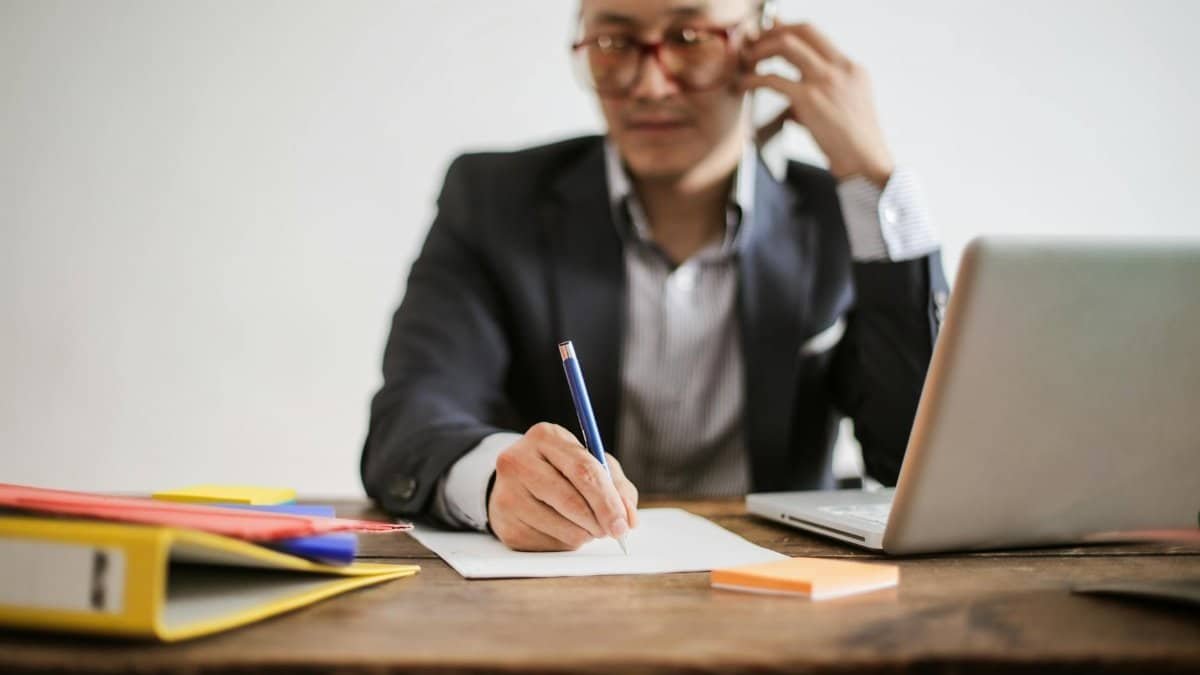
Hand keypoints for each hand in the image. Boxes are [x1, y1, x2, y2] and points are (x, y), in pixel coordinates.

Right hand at [488, 422, 638, 551]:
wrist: (515, 483)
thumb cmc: (561, 471)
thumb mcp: (590, 463)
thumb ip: (616, 486)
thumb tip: (628, 520)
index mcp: (544, 436)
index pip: (583, 470)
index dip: (608, 500)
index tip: (624, 523)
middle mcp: (518, 461)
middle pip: (571, 500)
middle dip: (600, 520)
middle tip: (615, 531)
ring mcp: (507, 494)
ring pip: (562, 526)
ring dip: (585, 534)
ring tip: (587, 525)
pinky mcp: (505, 525)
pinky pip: (548, 545)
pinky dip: (566, 542)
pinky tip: (563, 530)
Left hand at [741, 23, 893, 186]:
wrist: (866, 162)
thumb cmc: (854, 143)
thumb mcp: (845, 109)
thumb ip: (820, 97)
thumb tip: (791, 101)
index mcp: (851, 68)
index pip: (816, 34)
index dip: (788, 29)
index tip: (770, 34)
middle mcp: (840, 67)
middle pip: (801, 30)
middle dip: (772, 33)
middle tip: (754, 44)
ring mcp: (825, 81)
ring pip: (786, 45)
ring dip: (760, 49)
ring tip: (746, 61)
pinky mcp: (809, 99)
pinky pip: (772, 79)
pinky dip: (752, 79)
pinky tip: (742, 85)